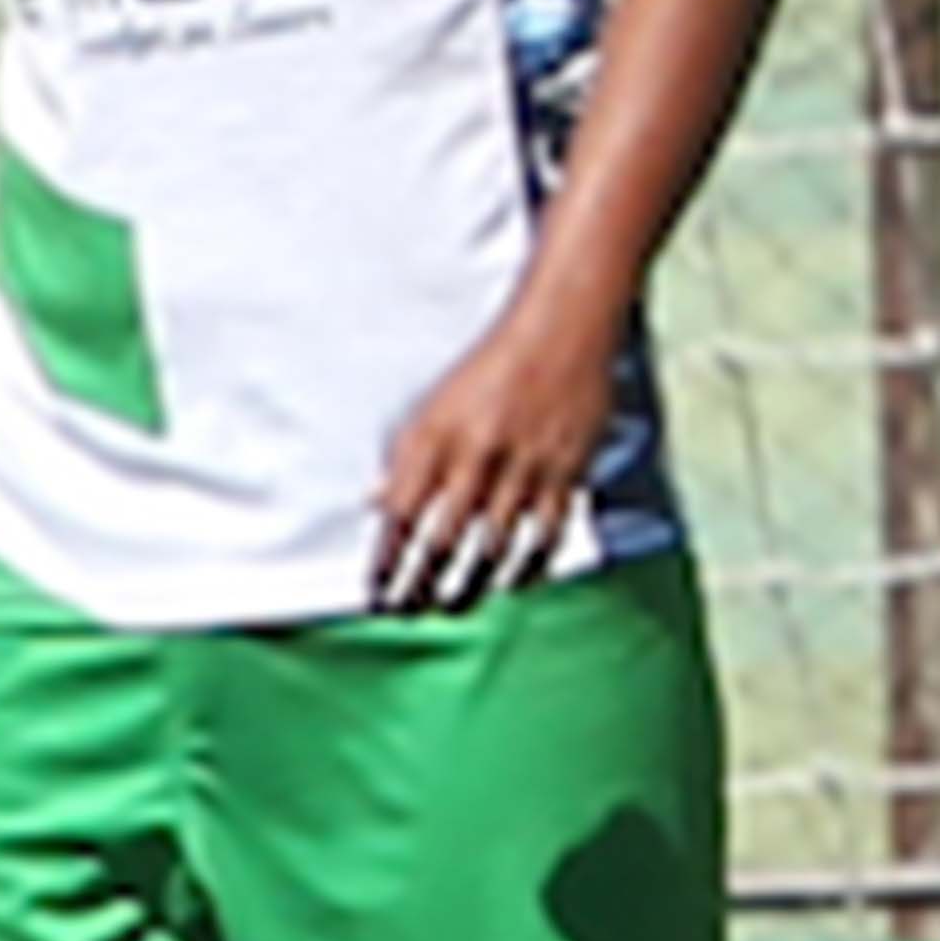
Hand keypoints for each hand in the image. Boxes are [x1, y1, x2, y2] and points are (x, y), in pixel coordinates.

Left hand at [363, 290, 620, 608]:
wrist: (562, 329)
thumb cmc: (493, 365)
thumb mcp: (434, 405)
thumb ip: (405, 457)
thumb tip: (374, 503)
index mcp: (436, 437)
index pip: (399, 514)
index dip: (385, 561)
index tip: (375, 591)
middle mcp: (475, 455)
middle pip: (441, 541)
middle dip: (419, 586)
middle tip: (408, 612)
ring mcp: (522, 466)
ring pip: (490, 547)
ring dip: (468, 586)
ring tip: (453, 606)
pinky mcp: (565, 471)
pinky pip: (544, 535)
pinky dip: (526, 567)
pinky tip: (511, 582)